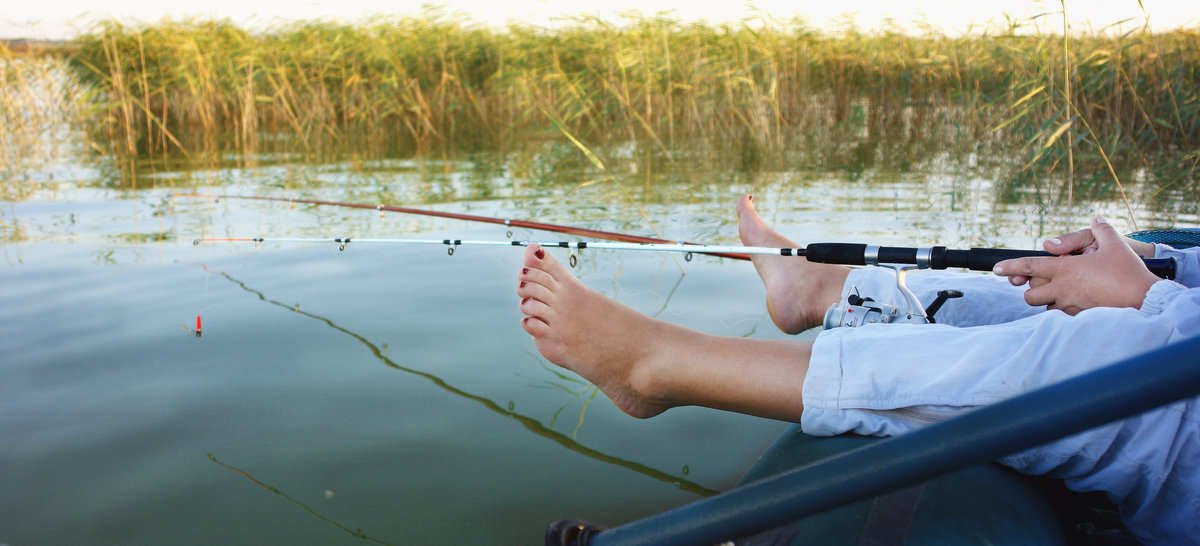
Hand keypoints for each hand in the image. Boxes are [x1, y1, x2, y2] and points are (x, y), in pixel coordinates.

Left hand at [993, 217, 1159, 314]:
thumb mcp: (1115, 244)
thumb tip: (1096, 219)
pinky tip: (1075, 303)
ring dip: (1047, 300)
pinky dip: (1062, 310)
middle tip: (1043, 282)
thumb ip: (1101, 230)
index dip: (1010, 267)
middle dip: (1031, 288)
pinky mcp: (1078, 318)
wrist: (1145, 300)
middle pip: (1030, 293)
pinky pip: (1060, 316)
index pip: (1029, 266)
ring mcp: (1068, 306)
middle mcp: (1061, 289)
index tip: (996, 269)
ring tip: (1062, 292)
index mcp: (1064, 269)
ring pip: (1044, 306)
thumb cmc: (1128, 272)